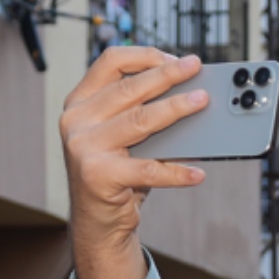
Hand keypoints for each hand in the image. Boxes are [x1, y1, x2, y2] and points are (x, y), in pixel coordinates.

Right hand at [59, 47, 207, 278]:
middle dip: (167, 76)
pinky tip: (198, 173)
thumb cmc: (117, 173)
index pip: (109, 62)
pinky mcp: (99, 177)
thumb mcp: (121, 136)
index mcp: (79, 102)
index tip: (174, 57)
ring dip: (176, 109)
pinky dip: (177, 172)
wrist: (98, 222)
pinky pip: (149, 170)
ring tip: (202, 102)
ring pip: (140, 121)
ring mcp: (84, 148)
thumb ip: (139, 111)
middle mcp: (76, 121)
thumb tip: (188, 93)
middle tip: (195, 68)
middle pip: (130, 89)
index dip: (144, 56)